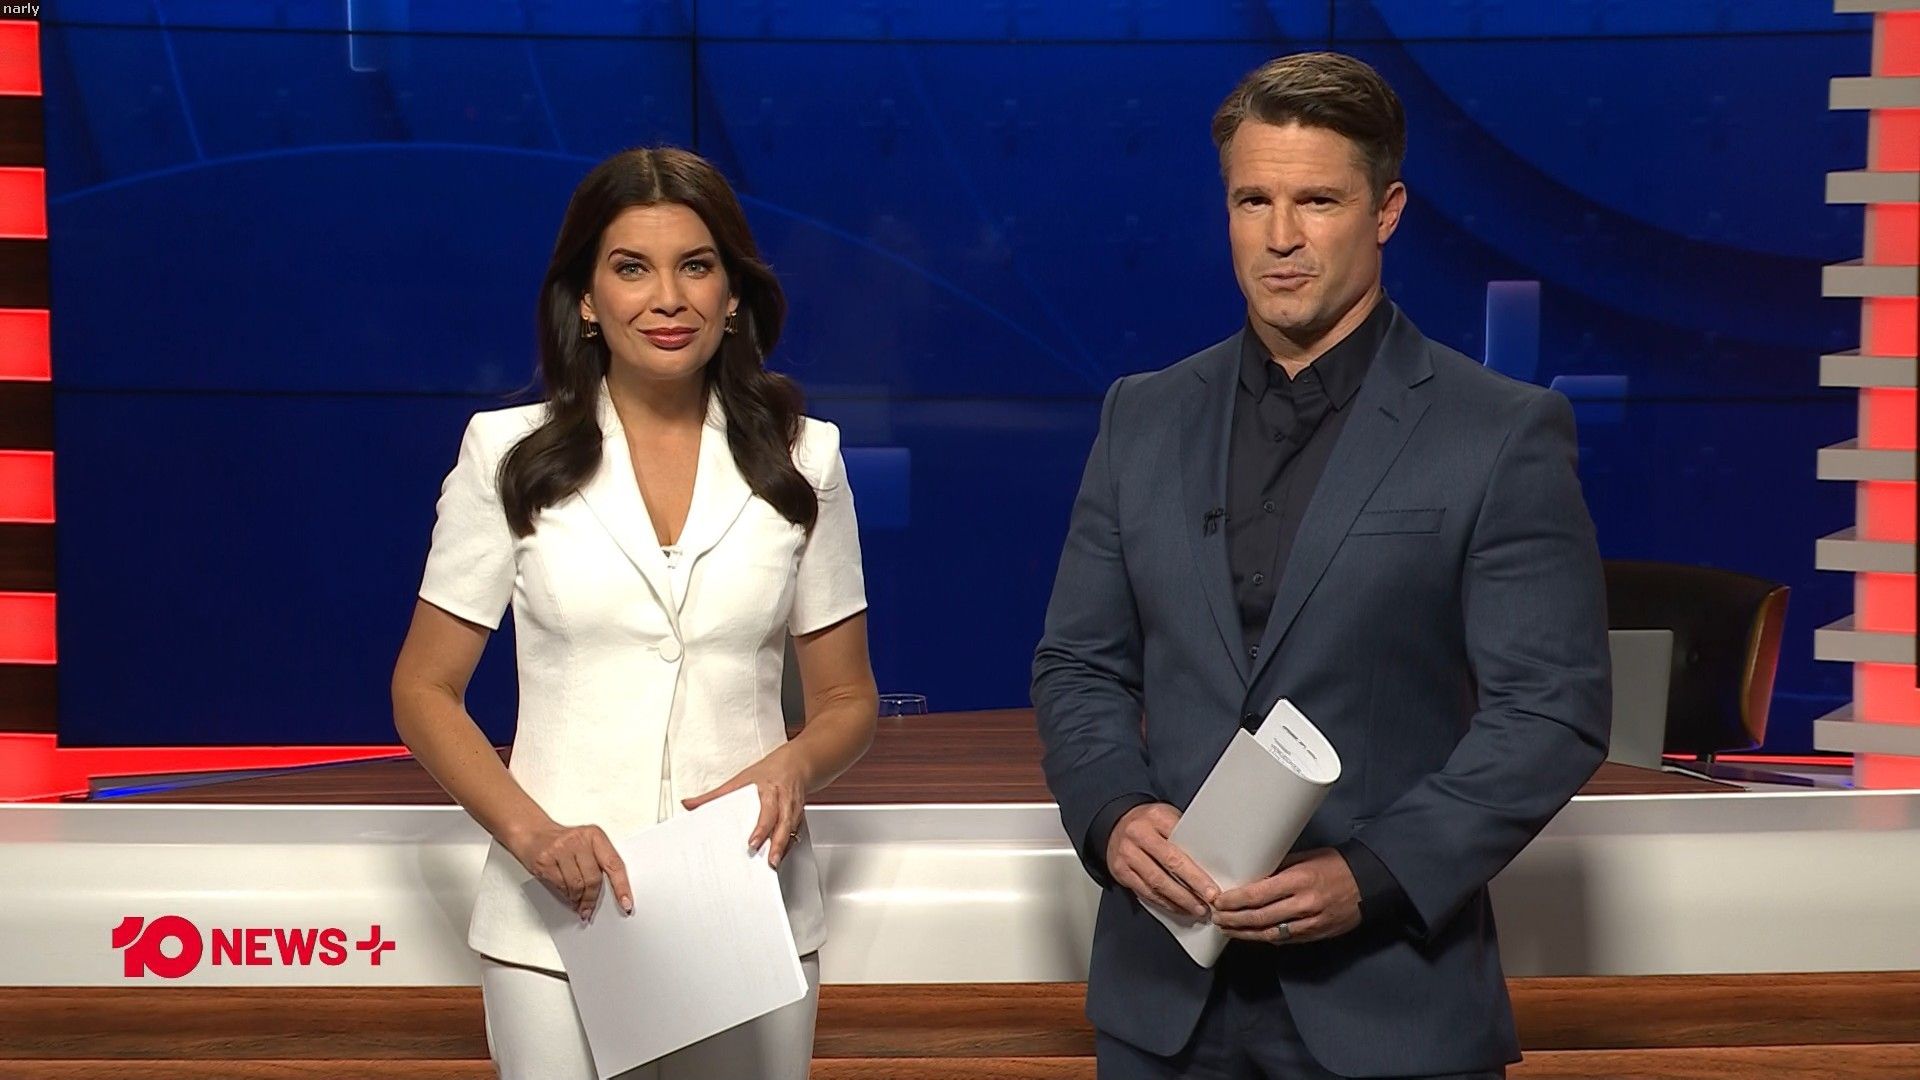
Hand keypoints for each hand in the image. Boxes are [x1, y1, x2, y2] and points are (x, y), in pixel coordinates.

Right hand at [506, 821, 631, 922]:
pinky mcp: (546, 860)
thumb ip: (597, 863)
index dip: (622, 887)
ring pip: (577, 885)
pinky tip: (568, 896)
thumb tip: (609, 893)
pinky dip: (566, 895)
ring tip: (578, 904)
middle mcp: (579, 840)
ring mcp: (561, 849)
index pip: (614, 864)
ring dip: (578, 900)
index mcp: (594, 836)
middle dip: (592, 899)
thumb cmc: (561, 841)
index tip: (626, 903)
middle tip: (589, 909)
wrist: (531, 831)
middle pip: (594, 879)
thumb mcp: (584, 844)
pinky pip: (560, 885)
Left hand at [683, 745, 809, 868]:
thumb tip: (689, 804)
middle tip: (769, 860)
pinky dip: (788, 846)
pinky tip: (779, 856)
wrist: (796, 764)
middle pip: (783, 823)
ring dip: (783, 847)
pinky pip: (795, 833)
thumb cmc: (768, 772)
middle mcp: (783, 800)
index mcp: (769, 789)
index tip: (752, 843)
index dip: (761, 827)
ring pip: (791, 830)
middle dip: (777, 843)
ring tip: (774, 863)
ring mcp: (793, 809)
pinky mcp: (798, 817)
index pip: (767, 810)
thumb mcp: (740, 779)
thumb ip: (715, 795)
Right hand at [1106, 802, 1218, 918]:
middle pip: (1170, 864)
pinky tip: (1178, 907)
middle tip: (1209, 900)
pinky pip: (1145, 891)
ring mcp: (1127, 854)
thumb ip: (1184, 835)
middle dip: (1192, 885)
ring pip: (1157, 882)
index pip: (1181, 844)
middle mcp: (1139, 834)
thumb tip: (1210, 862)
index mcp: (1156, 817)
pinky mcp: (1120, 871)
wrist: (1115, 824)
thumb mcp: (1167, 817)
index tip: (1212, 886)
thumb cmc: (1149, 823)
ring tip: (1197, 909)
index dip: (1197, 870)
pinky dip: (1164, 902)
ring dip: (1180, 899)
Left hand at [1210, 847, 1360, 944]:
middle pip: (1259, 918)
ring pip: (1269, 933)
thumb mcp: (1305, 858)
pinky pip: (1285, 939)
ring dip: (1244, 933)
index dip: (1234, 901)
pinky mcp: (1315, 934)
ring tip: (1227, 929)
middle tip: (1216, 917)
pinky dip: (1265, 938)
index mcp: (1298, 880)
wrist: (1368, 885)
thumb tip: (1252, 876)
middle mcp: (1303, 904)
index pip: (1257, 895)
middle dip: (1233, 920)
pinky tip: (1251, 935)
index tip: (1218, 902)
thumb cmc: (1336, 866)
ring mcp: (1310, 923)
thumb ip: (1279, 869)